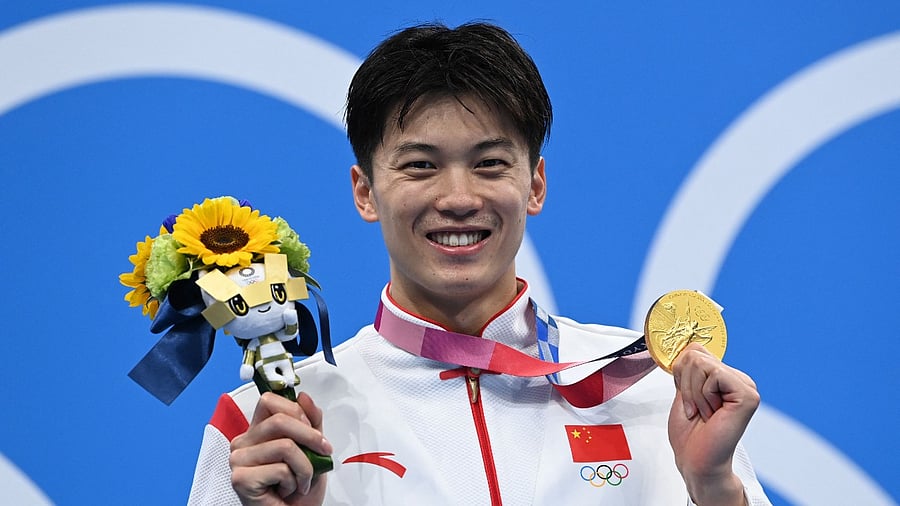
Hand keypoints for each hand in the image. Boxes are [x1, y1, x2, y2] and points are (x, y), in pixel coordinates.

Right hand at [230, 392, 332, 505]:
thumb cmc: (299, 489)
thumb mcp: (312, 449)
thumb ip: (310, 422)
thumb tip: (304, 396)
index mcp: (256, 432)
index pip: (269, 401)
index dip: (296, 411)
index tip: (313, 428)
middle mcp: (242, 443)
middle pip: (279, 420)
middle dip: (310, 436)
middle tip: (323, 451)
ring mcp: (238, 460)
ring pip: (284, 446)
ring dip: (305, 467)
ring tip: (301, 480)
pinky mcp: (241, 479)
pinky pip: (280, 468)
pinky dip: (294, 481)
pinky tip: (288, 491)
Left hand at [668, 343, 758, 505]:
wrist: (696, 460)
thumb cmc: (690, 434)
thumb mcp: (683, 392)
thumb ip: (687, 369)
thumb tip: (682, 347)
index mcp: (724, 377)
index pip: (695, 349)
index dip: (681, 372)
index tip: (686, 397)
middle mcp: (738, 379)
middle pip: (695, 354)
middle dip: (684, 383)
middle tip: (695, 408)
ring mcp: (746, 386)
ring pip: (700, 363)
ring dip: (692, 393)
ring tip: (703, 412)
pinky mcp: (748, 395)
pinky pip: (713, 375)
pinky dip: (703, 396)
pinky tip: (712, 414)